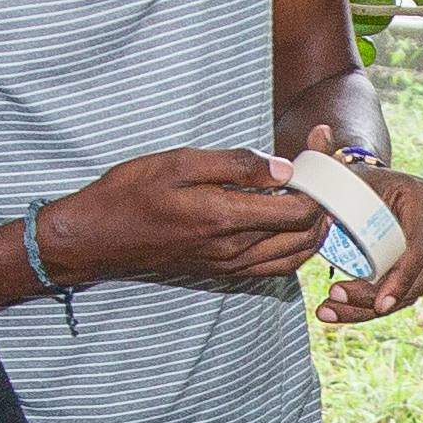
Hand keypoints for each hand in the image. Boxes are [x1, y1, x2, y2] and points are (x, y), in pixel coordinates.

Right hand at [36, 146, 324, 292]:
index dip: (319, 181)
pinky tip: (288, 223)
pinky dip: (292, 248)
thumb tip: (283, 169)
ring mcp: (228, 266)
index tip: (319, 150)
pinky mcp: (220, 272)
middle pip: (305, 236)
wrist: (97, 236)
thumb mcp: (180, 163)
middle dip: (325, 203)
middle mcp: (233, 250)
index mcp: (225, 218)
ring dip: (313, 229)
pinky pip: (272, 267)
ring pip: (293, 257)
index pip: (298, 209)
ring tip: (316, 197)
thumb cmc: (131, 192)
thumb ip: (236, 165)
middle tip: (325, 172)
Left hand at [307, 149, 422, 321]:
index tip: (377, 303)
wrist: (362, 188)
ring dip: (369, 308)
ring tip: (329, 310)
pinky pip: (404, 293)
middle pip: (417, 277)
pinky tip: (339, 311)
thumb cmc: (349, 180)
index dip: (399, 280)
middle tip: (333, 302)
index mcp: (422, 197)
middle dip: (375, 300)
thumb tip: (318, 132)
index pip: (417, 249)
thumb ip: (323, 155)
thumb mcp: (338, 171)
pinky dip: (372, 306)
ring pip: (410, 291)